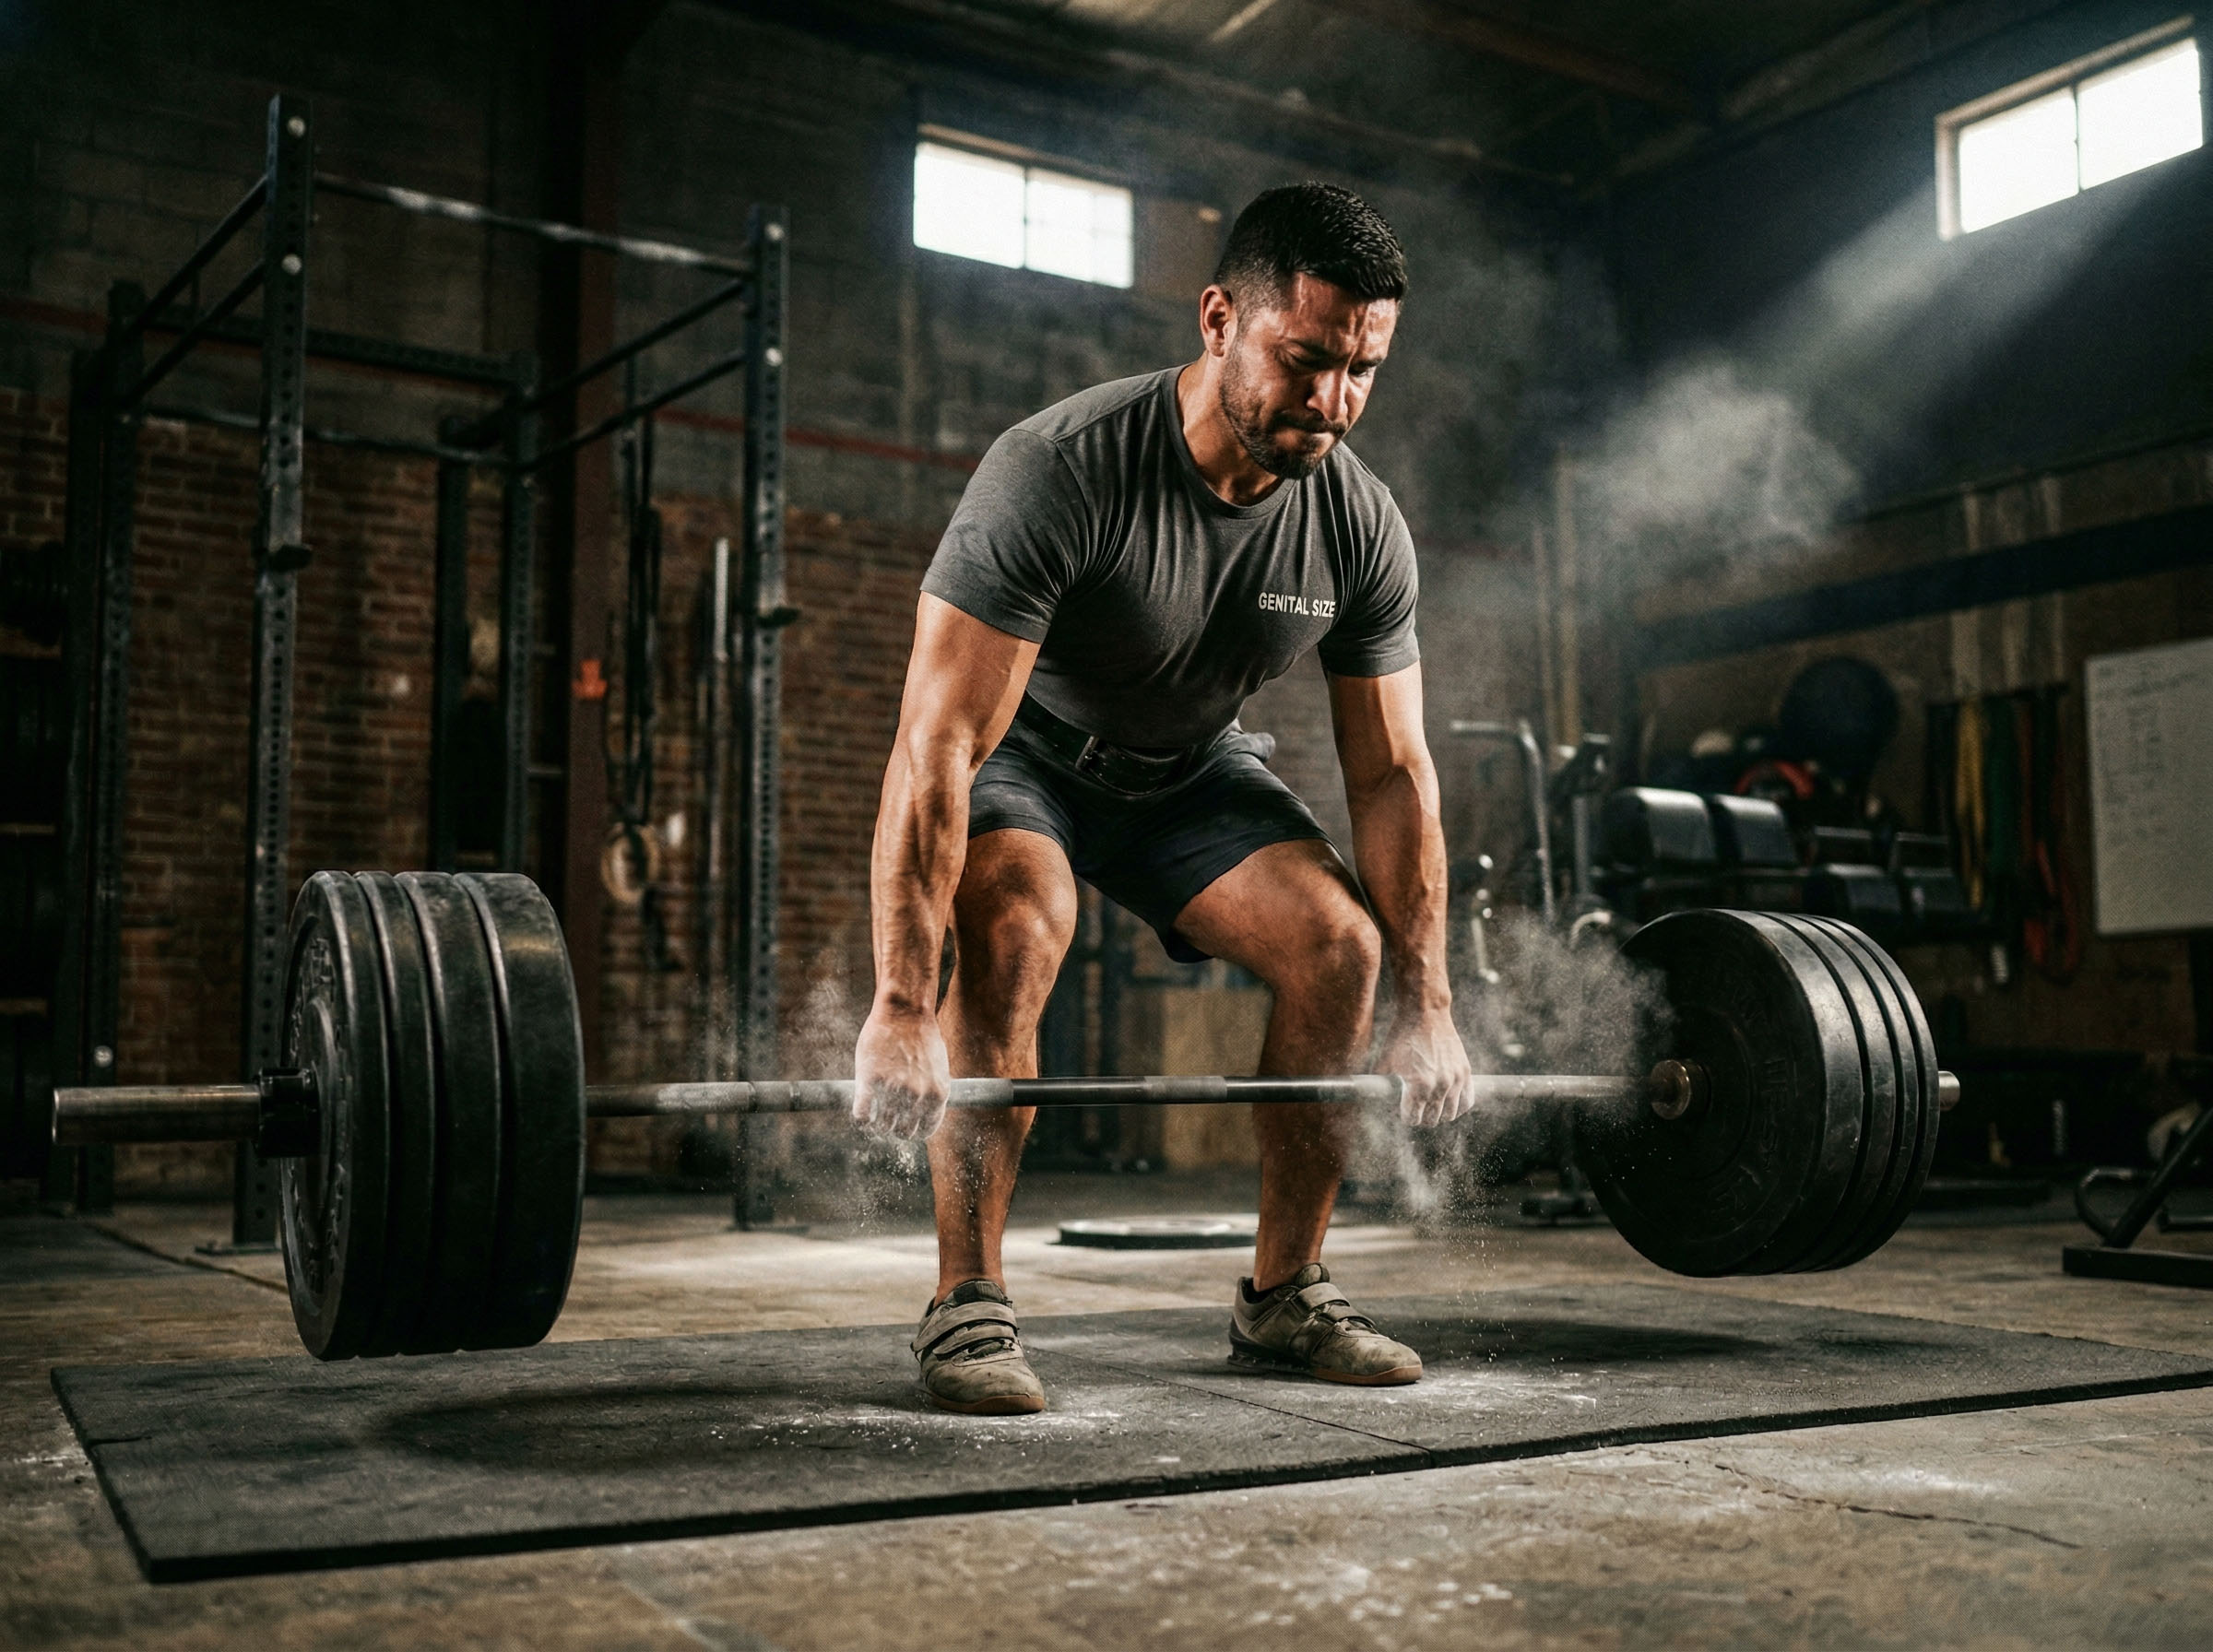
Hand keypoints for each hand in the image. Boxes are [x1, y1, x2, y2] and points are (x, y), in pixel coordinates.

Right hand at [852, 1005, 951, 1139]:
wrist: (906, 1010)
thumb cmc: (921, 1036)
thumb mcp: (937, 1068)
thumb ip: (932, 1093)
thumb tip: (924, 1114)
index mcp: (938, 1094)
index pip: (925, 1130)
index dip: (914, 1130)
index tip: (905, 1125)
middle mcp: (918, 1095)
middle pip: (903, 1132)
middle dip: (894, 1128)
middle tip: (887, 1118)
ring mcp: (894, 1088)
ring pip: (882, 1126)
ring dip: (877, 1124)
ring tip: (875, 1113)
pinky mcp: (871, 1079)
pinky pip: (862, 1114)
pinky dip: (861, 1119)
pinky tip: (862, 1111)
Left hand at [1379, 1007, 1473, 1127]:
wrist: (1425, 1013)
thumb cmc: (1402, 1037)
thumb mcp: (1385, 1062)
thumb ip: (1382, 1087)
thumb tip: (1378, 1103)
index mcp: (1417, 1086)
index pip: (1413, 1119)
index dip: (1406, 1116)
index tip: (1403, 1110)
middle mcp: (1439, 1085)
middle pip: (1432, 1120)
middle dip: (1422, 1116)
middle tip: (1416, 1107)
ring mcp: (1455, 1079)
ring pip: (1450, 1114)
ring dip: (1439, 1114)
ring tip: (1432, 1106)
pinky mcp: (1465, 1072)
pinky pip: (1467, 1101)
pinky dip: (1458, 1107)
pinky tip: (1449, 1103)